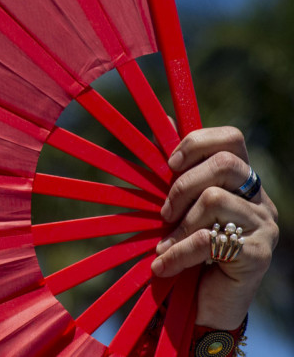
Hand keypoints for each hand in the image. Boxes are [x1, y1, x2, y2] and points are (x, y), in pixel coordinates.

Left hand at [151, 126, 278, 328]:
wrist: (207, 305)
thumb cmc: (191, 251)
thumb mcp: (180, 208)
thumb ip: (177, 170)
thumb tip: (164, 122)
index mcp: (242, 182)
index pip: (232, 139)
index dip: (197, 141)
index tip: (169, 163)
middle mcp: (260, 200)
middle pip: (225, 163)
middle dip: (183, 184)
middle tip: (164, 212)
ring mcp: (263, 227)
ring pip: (215, 199)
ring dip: (180, 224)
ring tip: (166, 243)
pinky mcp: (257, 255)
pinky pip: (209, 239)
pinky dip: (178, 251)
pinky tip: (164, 264)